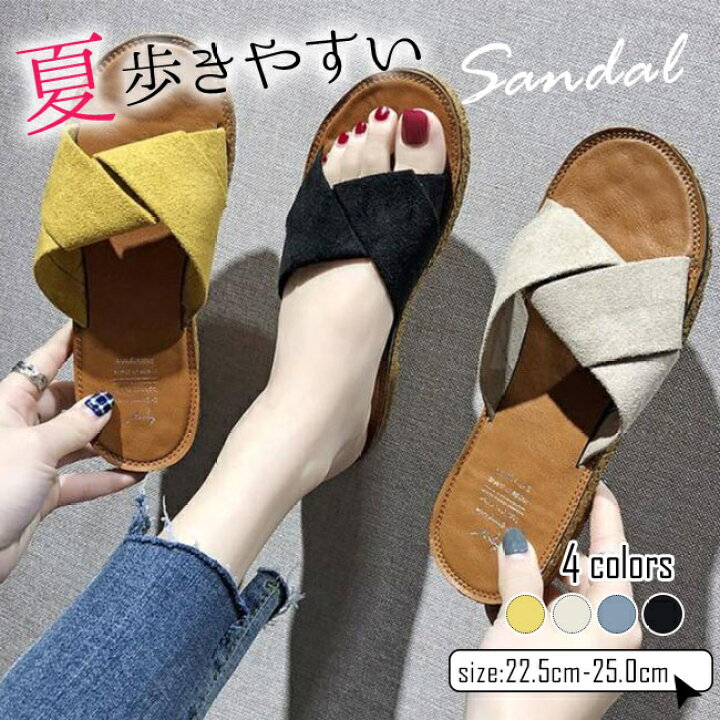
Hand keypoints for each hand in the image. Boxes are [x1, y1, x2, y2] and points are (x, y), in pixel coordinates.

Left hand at [0, 324, 140, 581]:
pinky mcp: (40, 494)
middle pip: (65, 403)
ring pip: (76, 442)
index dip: (65, 345)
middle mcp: (20, 429)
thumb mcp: (36, 448)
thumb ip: (75, 426)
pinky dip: (104, 479)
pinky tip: (132, 474)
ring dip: (107, 441)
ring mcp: (32, 462)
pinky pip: (79, 481)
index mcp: (9, 406)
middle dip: (98, 398)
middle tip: (134, 388)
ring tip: (141, 430)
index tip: (92, 329)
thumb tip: (104, 404)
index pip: (41, 364)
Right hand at [467, 483, 640, 719]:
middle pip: (591, 570)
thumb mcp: (519, 617)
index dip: (602, 510)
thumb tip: (516, 541)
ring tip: (514, 543)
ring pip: (571, 594)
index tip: (590, 481)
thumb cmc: (524, 690)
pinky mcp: (571, 663)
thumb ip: (520, 571)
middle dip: (561, 541)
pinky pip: (559, 617)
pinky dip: (537, 598)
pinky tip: (508, 583)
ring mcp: (592, 651)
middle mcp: (612, 634)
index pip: (613, 548)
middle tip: (536, 509)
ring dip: (543, 571)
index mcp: (615, 618)